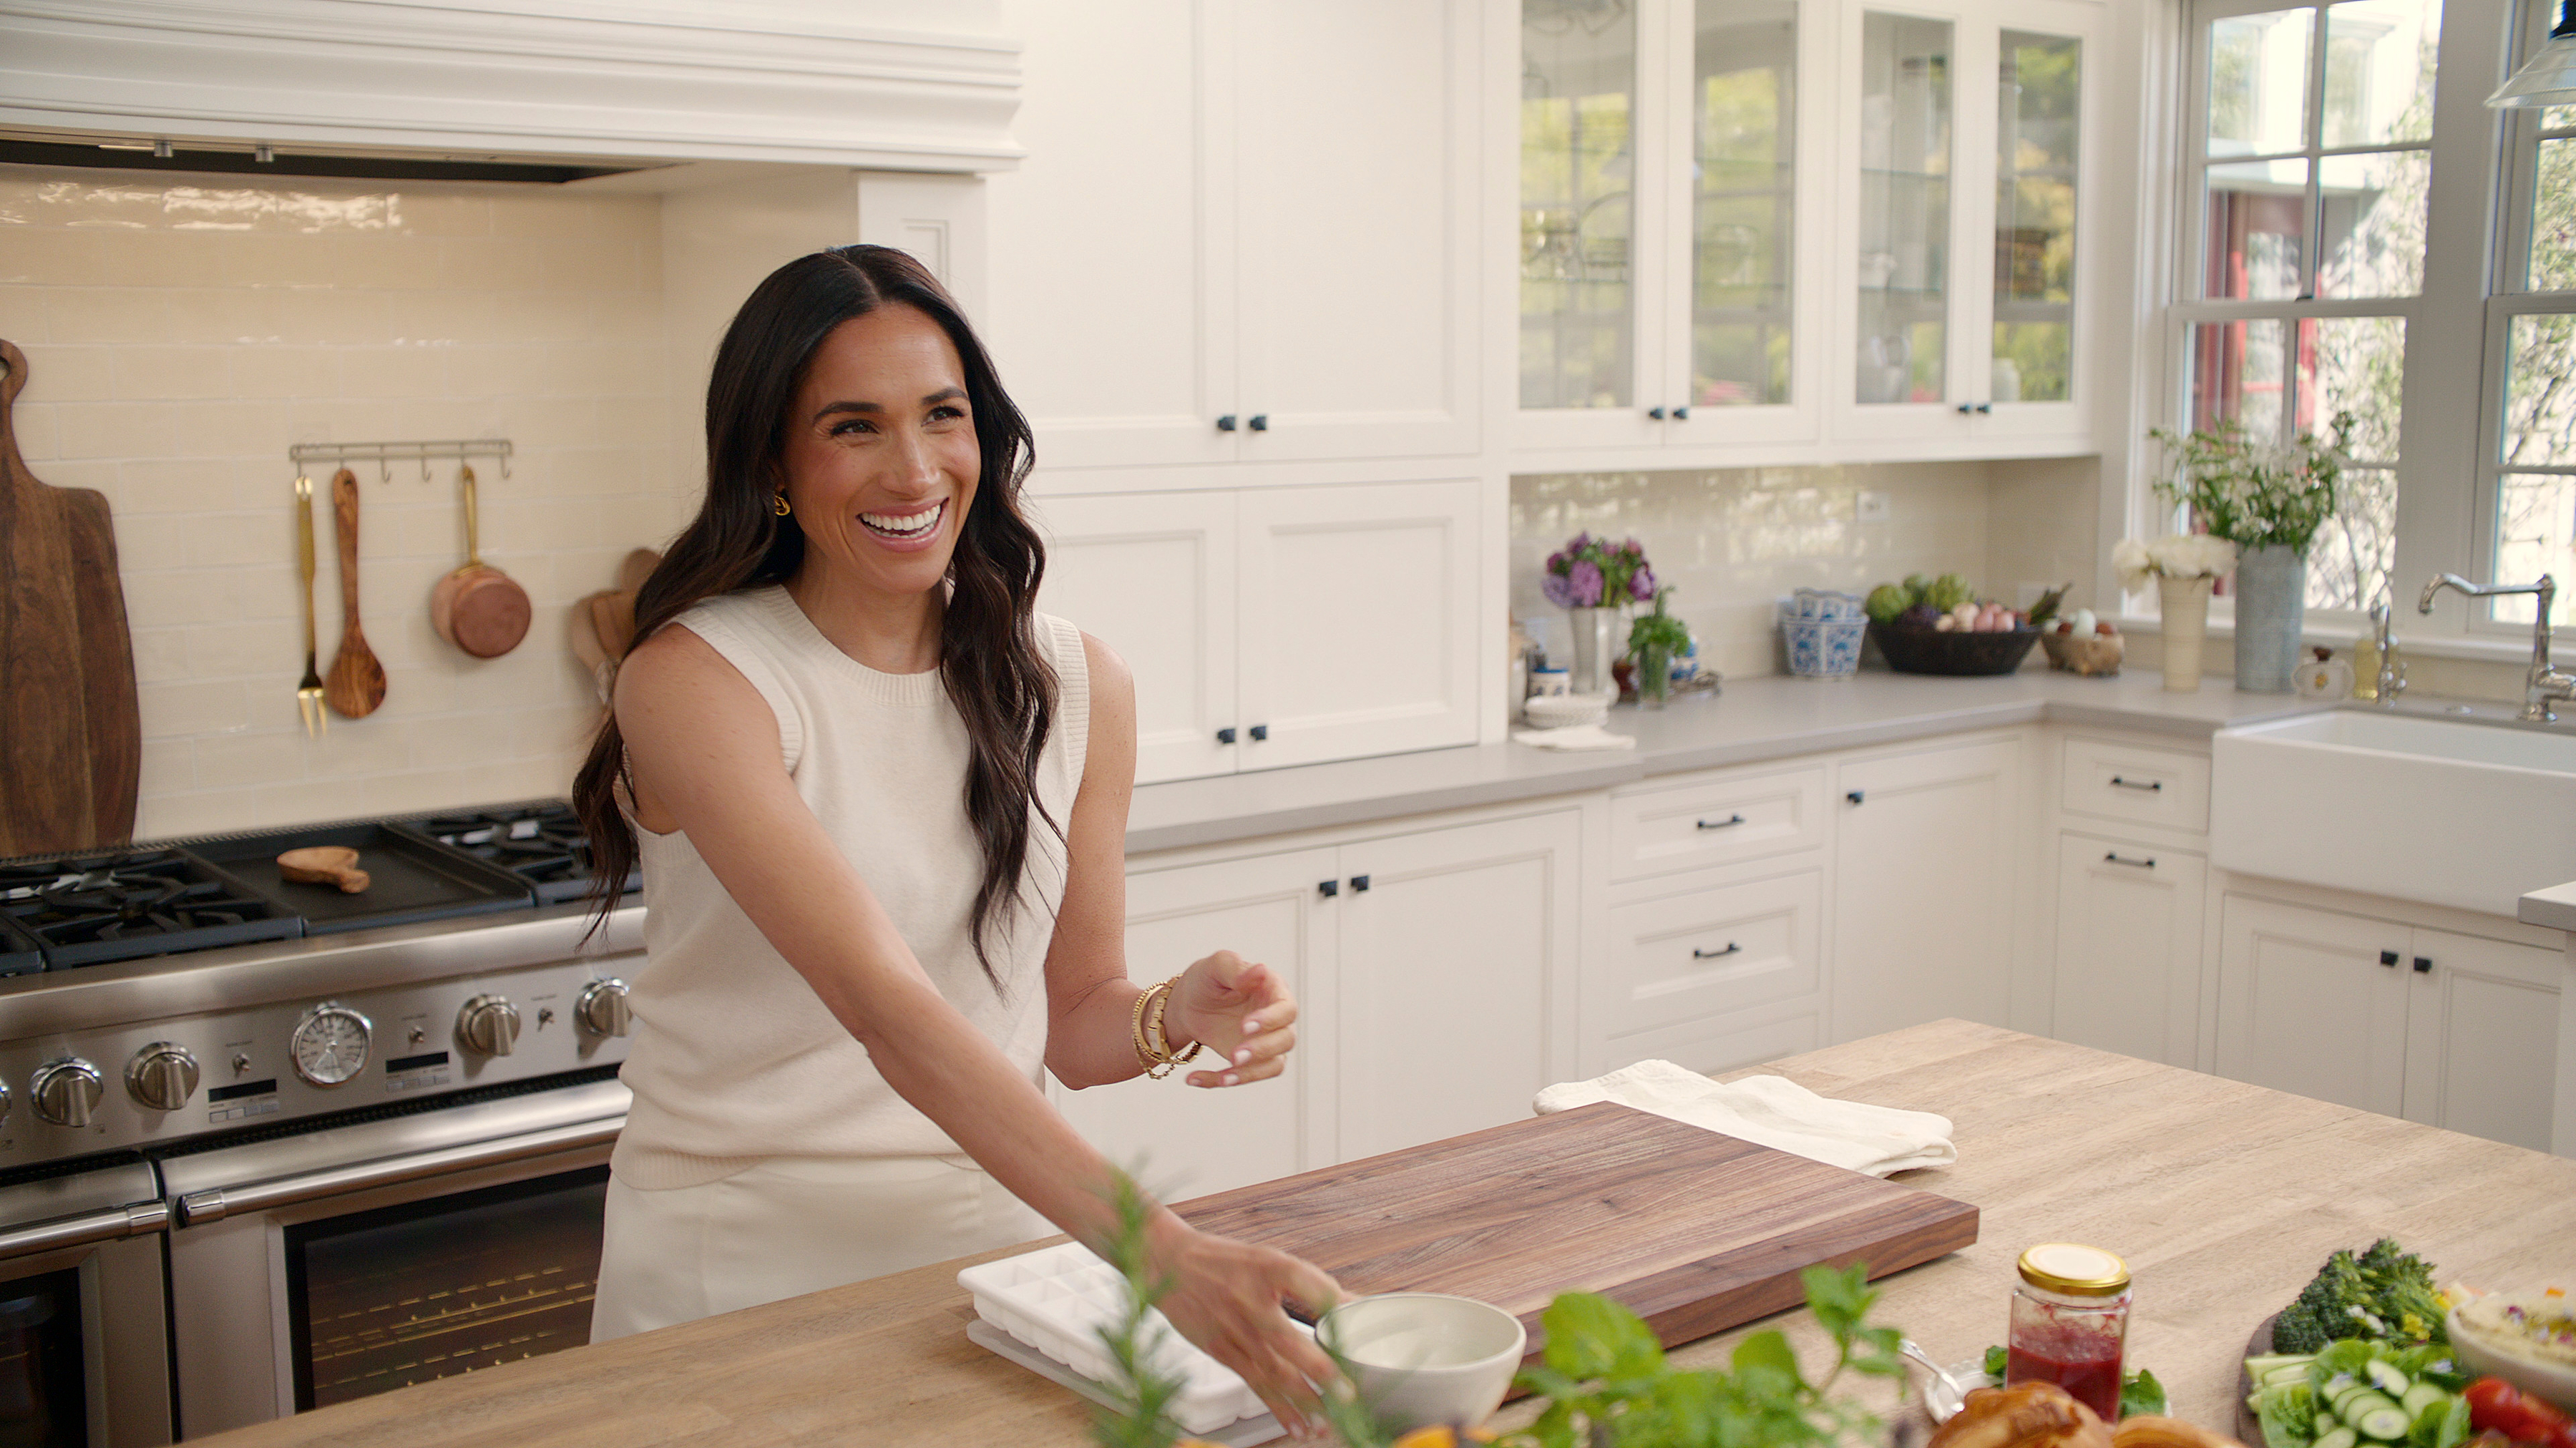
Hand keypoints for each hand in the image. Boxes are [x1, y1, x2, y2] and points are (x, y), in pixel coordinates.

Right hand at [1147, 1215, 1341, 1434]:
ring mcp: (1234, 1330)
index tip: (1363, 1320)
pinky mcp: (1221, 1351)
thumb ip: (1310, 1284)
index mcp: (1269, 1267)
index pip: (1312, 1285)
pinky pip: (1254, 1383)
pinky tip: (1297, 1426)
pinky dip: (1277, 1407)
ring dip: (1302, 1401)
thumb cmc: (1225, 1261)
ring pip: (1273, 1372)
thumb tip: (1354, 1306)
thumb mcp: (1269, 1260)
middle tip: (1347, 1395)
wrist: (1168, 1262)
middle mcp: (1250, 1301)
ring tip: (1327, 1424)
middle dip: (1320, 1372)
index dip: (1338, 1304)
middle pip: (1290, 1341)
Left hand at [1169, 950, 1297, 1088]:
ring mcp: (1266, 1042)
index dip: (1270, 1019)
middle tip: (1235, 1055)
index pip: (1286, 1008)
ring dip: (1250, 1073)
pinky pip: (1246, 1076)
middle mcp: (1276, 1019)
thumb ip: (1236, 968)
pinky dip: (1221, 1081)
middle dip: (1262, 1050)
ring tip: (1223, 1077)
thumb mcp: (1215, 967)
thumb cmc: (1207, 979)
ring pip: (1274, 1065)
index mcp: (1273, 990)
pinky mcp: (1251, 1062)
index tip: (1245, 1026)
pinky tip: (1194, 1078)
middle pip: (1286, 1040)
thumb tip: (1261, 970)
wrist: (1187, 1004)